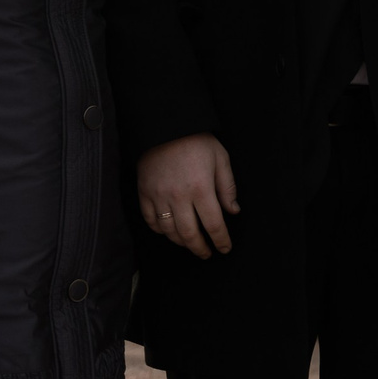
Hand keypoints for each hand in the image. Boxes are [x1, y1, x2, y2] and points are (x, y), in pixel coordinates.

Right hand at [138, 133, 238, 257]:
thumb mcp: (221, 159)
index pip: (214, 224)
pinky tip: (169, 232)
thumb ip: (228, 187)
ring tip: (190, 244)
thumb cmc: (197, 141)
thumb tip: (233, 211)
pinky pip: (150, 220)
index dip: (221, 241)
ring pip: (169, 231)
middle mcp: (179, 196)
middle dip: (200, 248)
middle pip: (189, 234)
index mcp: (201, 188)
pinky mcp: (144, 192)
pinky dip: (159, 230)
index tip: (225, 249)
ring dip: (181, 242)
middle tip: (207, 253)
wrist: (165, 125)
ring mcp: (159, 196)